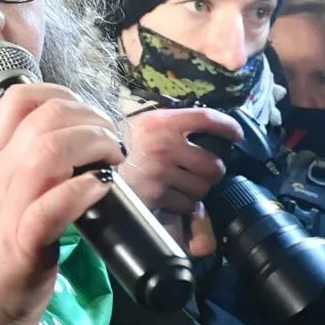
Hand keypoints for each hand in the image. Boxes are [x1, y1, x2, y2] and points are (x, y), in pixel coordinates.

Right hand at [0, 82, 126, 324]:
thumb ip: (22, 178)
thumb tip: (71, 160)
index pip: (16, 101)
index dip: (61, 95)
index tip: (88, 114)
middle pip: (41, 118)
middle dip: (89, 117)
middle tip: (111, 142)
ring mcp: (5, 211)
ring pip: (47, 151)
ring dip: (92, 144)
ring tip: (111, 160)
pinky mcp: (20, 246)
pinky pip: (51, 205)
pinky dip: (82, 190)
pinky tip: (100, 189)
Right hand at [121, 107, 240, 220]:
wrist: (88, 168)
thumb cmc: (118, 147)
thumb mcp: (143, 126)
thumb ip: (172, 126)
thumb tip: (205, 131)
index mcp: (163, 122)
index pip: (207, 119)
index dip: (228, 127)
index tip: (236, 134)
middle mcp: (165, 145)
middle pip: (213, 164)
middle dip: (212, 172)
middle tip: (203, 172)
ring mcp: (161, 171)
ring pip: (202, 187)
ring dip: (197, 190)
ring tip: (181, 185)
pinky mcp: (157, 194)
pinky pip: (186, 204)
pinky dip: (182, 205)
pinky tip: (169, 197)